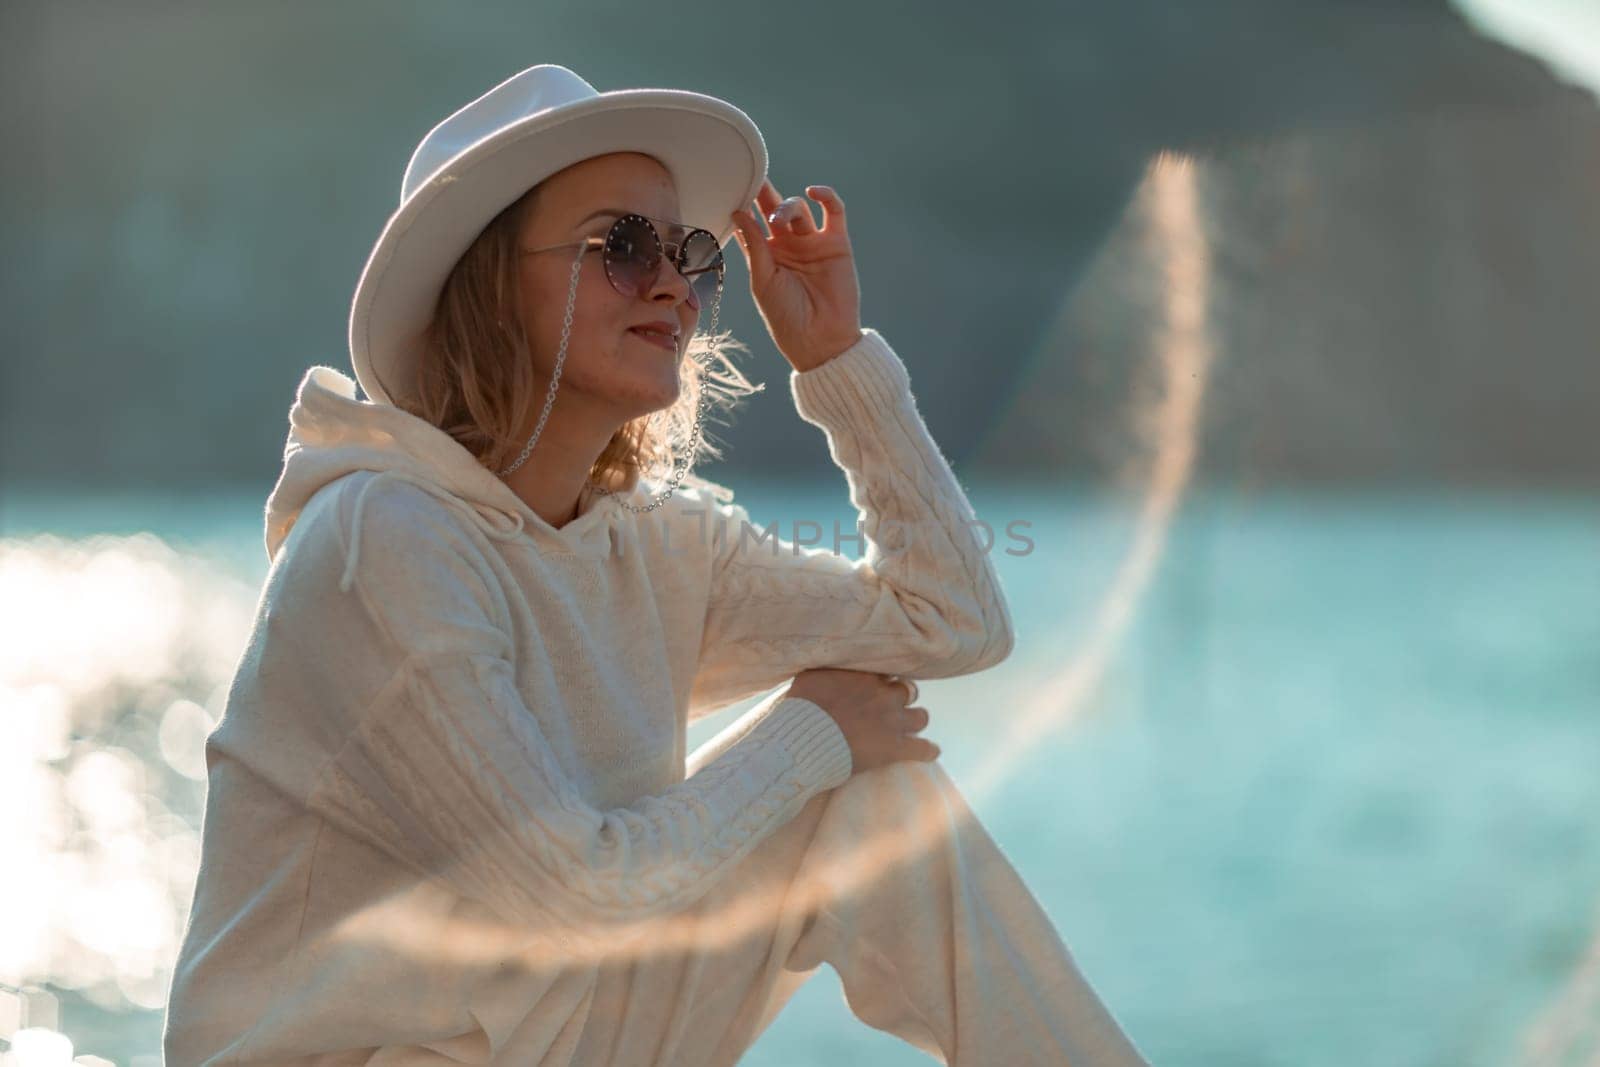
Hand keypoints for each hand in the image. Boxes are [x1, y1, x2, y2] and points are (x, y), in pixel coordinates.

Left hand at [730, 178, 864, 371]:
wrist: (820, 338)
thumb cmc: (786, 316)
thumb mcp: (763, 279)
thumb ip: (754, 245)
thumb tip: (739, 212)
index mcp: (767, 255)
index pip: (753, 222)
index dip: (745, 205)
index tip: (734, 188)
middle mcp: (789, 246)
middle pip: (775, 209)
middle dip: (764, 193)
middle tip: (755, 179)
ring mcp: (813, 242)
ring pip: (798, 208)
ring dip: (787, 207)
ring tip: (780, 221)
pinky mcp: (837, 243)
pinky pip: (834, 211)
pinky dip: (826, 196)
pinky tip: (813, 192)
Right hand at [782, 668, 937, 774]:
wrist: (804, 738)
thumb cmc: (801, 708)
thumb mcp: (810, 675)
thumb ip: (827, 669)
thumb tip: (828, 663)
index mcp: (866, 675)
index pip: (888, 670)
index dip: (884, 679)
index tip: (877, 685)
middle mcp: (884, 694)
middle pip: (908, 690)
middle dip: (901, 697)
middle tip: (890, 706)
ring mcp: (893, 721)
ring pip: (921, 717)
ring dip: (915, 720)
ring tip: (909, 727)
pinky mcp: (895, 748)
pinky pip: (924, 749)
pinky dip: (928, 750)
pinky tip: (931, 752)